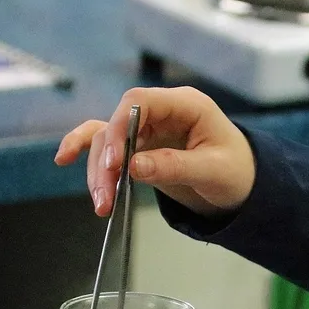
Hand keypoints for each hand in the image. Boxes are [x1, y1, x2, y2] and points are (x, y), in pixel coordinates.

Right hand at [54, 86, 254, 218]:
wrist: (244, 184)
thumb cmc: (238, 172)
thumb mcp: (214, 172)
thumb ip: (175, 167)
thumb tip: (134, 167)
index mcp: (186, 105)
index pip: (139, 102)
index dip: (120, 127)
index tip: (116, 162)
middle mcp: (162, 112)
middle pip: (117, 125)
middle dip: (107, 162)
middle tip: (105, 196)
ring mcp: (148, 128)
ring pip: (108, 141)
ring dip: (99, 172)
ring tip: (102, 205)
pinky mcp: (140, 146)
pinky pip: (107, 143)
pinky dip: (86, 151)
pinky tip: (64, 159)